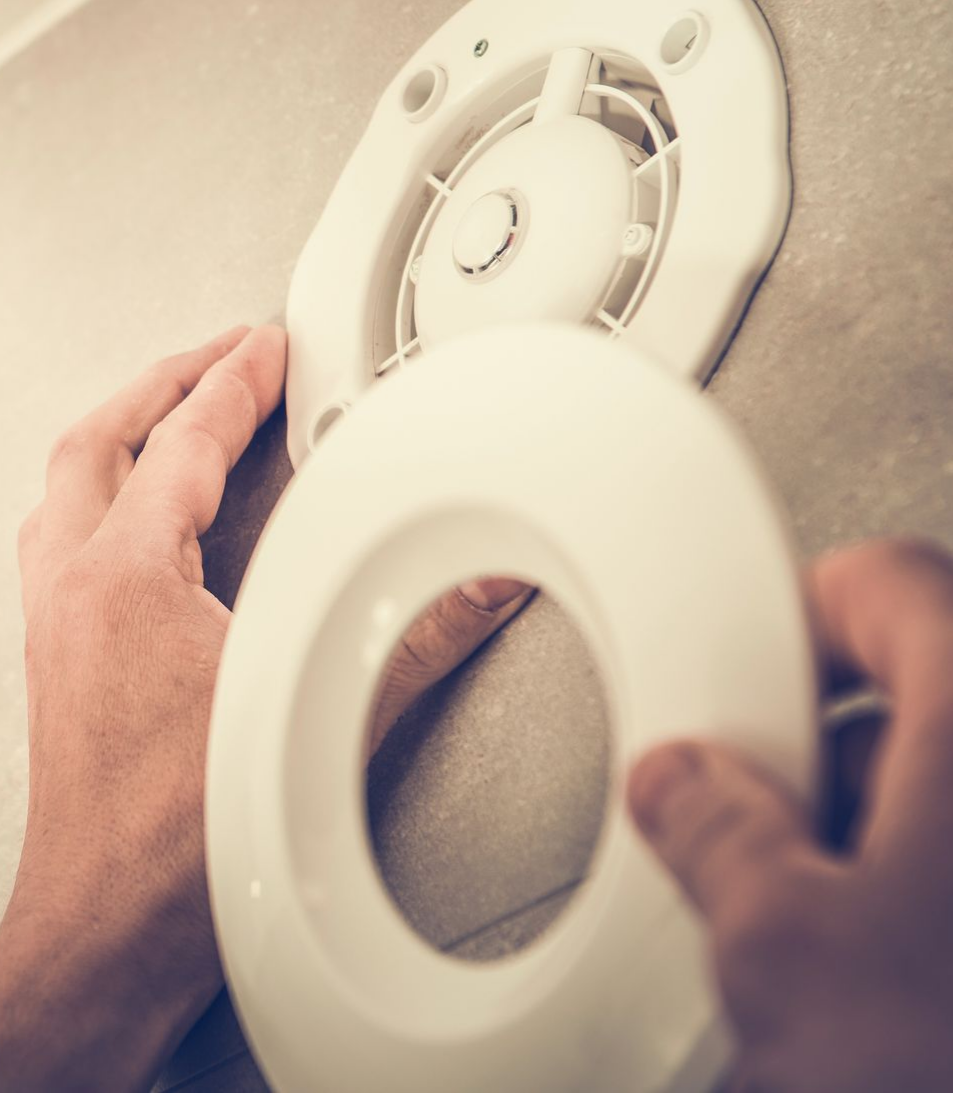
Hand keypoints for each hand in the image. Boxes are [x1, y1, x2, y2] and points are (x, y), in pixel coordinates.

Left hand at [3, 325, 531, 1092]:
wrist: (106, 933)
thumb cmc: (173, 846)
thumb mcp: (317, 718)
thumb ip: (415, 644)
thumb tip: (478, 591)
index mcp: (123, 581)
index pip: (181, 444)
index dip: (232, 382)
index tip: (262, 346)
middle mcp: (75, 590)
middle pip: (102, 441)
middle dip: (168, 382)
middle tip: (221, 355)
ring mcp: (58, 624)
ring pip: (72, 485)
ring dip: (131, 433)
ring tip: (180, 410)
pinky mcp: (62, 659)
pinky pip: (70, 536)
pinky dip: (112, 496)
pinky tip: (150, 519)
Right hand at [628, 538, 952, 1092]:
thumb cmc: (949, 1067)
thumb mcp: (790, 954)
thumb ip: (715, 834)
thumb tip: (681, 787)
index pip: (883, 583)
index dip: (797, 618)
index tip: (751, 677)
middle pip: (931, 684)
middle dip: (834, 748)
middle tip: (773, 819)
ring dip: (890, 831)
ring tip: (836, 924)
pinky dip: (936, 887)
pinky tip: (906, 976)